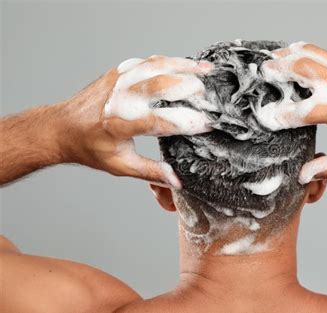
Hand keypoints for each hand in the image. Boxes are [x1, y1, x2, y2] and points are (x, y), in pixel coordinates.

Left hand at [58, 56, 213, 187]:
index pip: (158, 122)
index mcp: (119, 125)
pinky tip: (186, 64)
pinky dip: (169, 61)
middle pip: (158, 86)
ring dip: (183, 66)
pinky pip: (148, 62)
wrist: (62, 127)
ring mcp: (118, 81)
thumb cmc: (91, 148)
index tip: (208, 124)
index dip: (185, 123)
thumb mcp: (120, 166)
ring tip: (206, 70)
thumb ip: (151, 172)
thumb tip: (177, 181)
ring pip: (156, 67)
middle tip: (209, 94)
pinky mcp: (118, 72)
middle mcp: (118, 99)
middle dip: (188, 87)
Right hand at [255, 42, 326, 182]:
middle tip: (262, 73)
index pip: (299, 111)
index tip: (265, 118)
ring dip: (289, 56)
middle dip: (277, 71)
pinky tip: (298, 60)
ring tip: (274, 59)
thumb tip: (303, 176)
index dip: (278, 115)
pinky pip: (323, 54)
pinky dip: (307, 55)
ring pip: (310, 54)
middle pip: (300, 70)